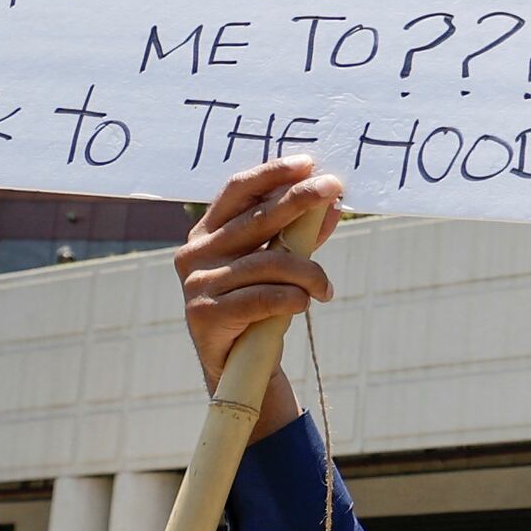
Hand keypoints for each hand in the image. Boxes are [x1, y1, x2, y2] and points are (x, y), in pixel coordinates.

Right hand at [173, 161, 347, 434]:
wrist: (235, 367)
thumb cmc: (257, 308)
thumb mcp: (277, 266)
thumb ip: (299, 236)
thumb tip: (334, 206)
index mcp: (207, 233)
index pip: (237, 191)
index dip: (271, 174)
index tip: (307, 163)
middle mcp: (196, 252)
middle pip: (256, 218)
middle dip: (299, 200)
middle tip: (334, 189)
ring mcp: (197, 283)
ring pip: (268, 263)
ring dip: (308, 272)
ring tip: (326, 288)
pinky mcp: (205, 314)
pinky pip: (262, 298)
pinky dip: (292, 298)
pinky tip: (305, 303)